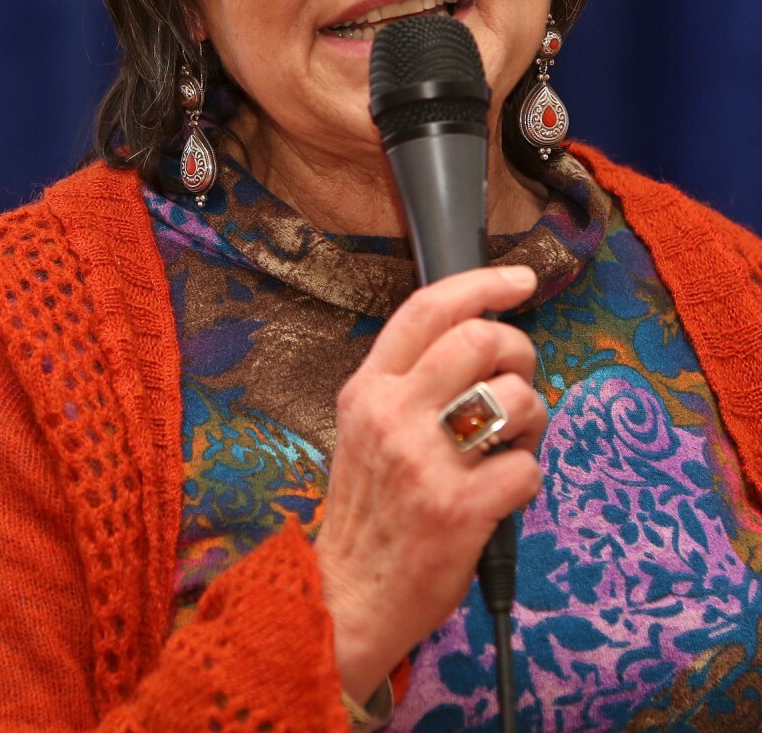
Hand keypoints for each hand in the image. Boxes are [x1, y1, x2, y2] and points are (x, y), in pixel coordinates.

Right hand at [314, 265, 545, 704]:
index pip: (428, 309)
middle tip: (519, 379)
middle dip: (519, 351)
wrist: (347, 600)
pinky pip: (528, 468)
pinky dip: (529, 477)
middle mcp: (392, 415)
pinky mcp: (459, 509)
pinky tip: (505, 492)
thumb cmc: (369, 512)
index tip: (521, 279)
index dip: (482, 282)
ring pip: (515, 398)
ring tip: (512, 444)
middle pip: (482, 339)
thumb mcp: (365, 430)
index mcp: (369, 390)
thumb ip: (409, 383)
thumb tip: (482, 341)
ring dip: (532, 418)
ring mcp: (425, 462)